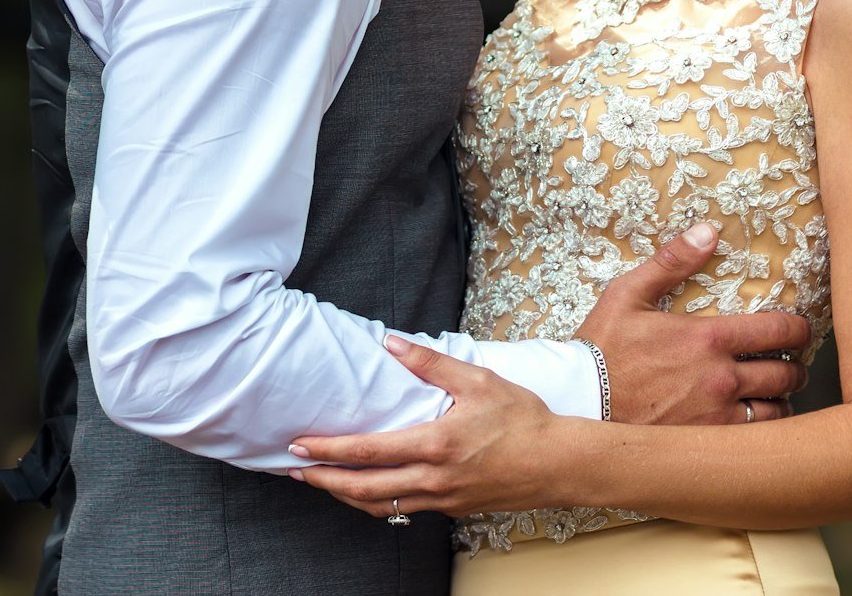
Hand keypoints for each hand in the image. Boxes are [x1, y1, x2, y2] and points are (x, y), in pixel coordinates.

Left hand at [289, 337, 560, 518]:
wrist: (556, 463)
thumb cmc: (521, 418)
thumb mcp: (477, 379)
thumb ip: (429, 362)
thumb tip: (390, 342)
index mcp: (435, 445)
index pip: (368, 452)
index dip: (328, 451)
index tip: (299, 446)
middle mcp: (433, 479)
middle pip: (364, 489)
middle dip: (324, 481)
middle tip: (294, 472)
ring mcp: (442, 500)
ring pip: (380, 506)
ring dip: (346, 496)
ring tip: (322, 483)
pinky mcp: (452, 509)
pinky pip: (403, 509)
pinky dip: (376, 502)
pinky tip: (368, 491)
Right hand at [576, 221, 809, 426]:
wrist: (579, 404)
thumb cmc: (603, 348)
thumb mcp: (629, 293)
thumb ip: (672, 261)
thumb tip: (708, 231)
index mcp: (706, 337)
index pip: (776, 332)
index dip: (798, 329)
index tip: (800, 329)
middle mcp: (720, 378)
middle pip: (785, 373)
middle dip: (795, 366)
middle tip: (792, 363)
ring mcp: (716, 417)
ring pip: (776, 412)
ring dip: (782, 401)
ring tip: (776, 395)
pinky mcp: (707, 446)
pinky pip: (755, 441)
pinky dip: (764, 432)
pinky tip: (757, 425)